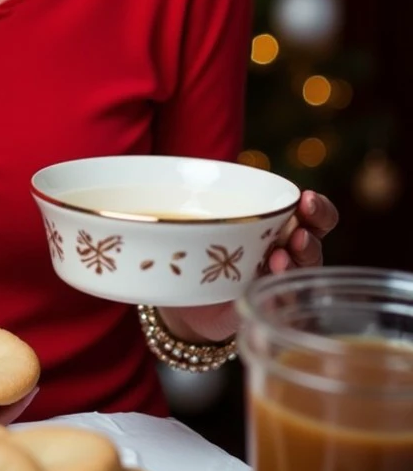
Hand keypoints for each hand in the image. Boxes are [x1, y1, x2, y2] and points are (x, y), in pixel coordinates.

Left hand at [157, 190, 339, 346]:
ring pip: (302, 276)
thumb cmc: (199, 251)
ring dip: (294, 265)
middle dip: (310, 236)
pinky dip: (278, 300)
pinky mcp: (264, 311)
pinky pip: (282, 308)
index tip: (307, 200)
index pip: (314, 215)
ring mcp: (277, 284)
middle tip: (298, 234)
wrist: (187, 303)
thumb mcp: (202, 221)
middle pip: (314, 244)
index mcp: (277, 225)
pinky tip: (269, 294)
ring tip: (279, 259)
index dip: (318, 208)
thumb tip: (153, 159)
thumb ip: (199, 199)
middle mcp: (285, 252)